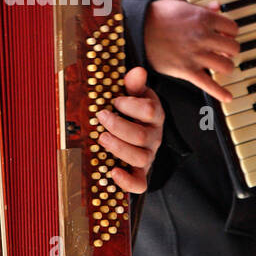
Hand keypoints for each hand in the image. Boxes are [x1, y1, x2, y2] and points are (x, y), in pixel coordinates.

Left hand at [95, 66, 164, 193]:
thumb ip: (134, 84)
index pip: (150, 111)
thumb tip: (138, 71)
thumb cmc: (131, 109)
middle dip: (118, 126)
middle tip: (101, 117)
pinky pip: (140, 184)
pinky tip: (113, 172)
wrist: (135, 127)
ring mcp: (148, 155)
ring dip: (118, 148)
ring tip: (101, 138)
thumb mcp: (134, 94)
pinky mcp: (140, 172)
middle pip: (142, 136)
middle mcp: (154, 137)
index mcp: (154, 115)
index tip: (115, 101)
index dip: (131, 106)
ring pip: (141, 158)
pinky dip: (127, 181)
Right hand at [144, 0, 239, 101]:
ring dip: (225, 67)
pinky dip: (220, 93)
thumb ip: (201, 7)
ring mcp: (195, 55)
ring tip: (219, 66)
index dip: (230, 33)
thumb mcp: (180, 4)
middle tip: (223, 51)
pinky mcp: (186, 70)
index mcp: (203, 18)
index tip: (225, 36)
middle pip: (233, 48)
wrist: (136, 30)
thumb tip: (217, 7)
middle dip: (229, 50)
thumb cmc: (156, 16)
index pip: (232, 28)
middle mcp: (203, 36)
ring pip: (226, 66)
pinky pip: (209, 84)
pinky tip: (227, 97)